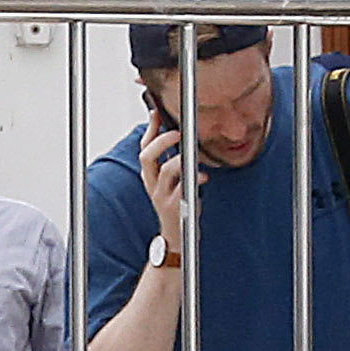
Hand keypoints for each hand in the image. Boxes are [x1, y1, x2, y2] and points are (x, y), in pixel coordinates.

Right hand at [140, 125, 192, 260]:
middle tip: (177, 133)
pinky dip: (195, 179)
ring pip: (166, 170)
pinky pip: (183, 188)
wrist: (177, 237)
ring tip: (192, 153)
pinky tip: (204, 176)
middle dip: (162, 141)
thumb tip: (182, 140)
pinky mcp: (174, 206)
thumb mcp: (170, 183)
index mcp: (150, 175)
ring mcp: (162, 195)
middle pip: (147, 156)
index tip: (156, 113)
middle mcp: (152, 183)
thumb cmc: (177, 205)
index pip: (145, 147)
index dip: (150, 129)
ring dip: (180, 159)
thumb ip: (173, 163)